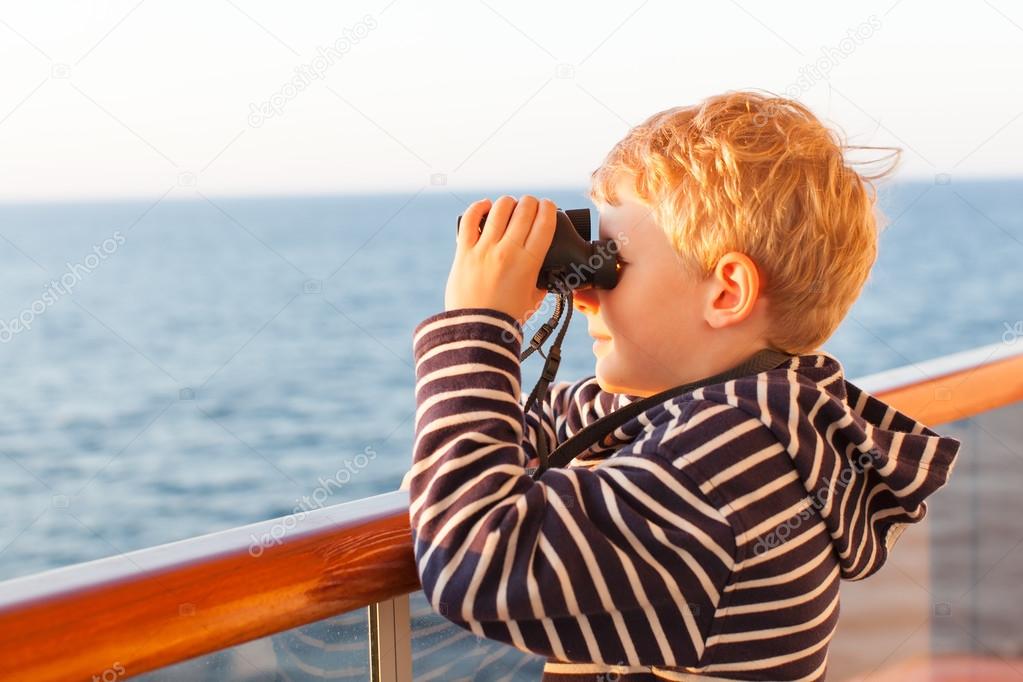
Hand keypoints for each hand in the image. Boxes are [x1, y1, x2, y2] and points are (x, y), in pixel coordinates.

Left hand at [444, 195, 556, 322]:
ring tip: (510, 206)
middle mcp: (508, 250)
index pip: (545, 221)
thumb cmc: (507, 317)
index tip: (548, 207)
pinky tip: (486, 206)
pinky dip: (479, 207)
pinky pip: (470, 219)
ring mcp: (484, 249)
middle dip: (531, 203)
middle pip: (524, 209)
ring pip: (499, 209)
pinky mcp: (464, 251)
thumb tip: (547, 271)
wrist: (477, 330)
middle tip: (530, 206)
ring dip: (508, 203)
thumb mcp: (535, 298)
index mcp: (530, 261)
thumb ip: (542, 281)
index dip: (549, 208)